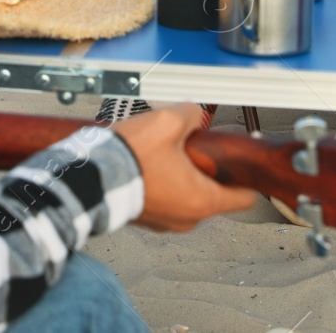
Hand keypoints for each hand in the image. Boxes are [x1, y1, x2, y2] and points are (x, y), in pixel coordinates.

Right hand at [114, 104, 254, 231]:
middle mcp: (187, 218)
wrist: (91, 177)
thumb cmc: (130, 157)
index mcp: (202, 200)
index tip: (237, 163)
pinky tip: (150, 165)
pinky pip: (167, 201)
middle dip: (206, 170)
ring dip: (182, 177)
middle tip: (192, 149)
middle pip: (213, 193)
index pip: (244, 198)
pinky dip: (163, 185)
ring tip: (165, 154)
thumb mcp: (168, 121)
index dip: (244, 176)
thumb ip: (191, 114)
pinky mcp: (148, 219)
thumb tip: (193, 115)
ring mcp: (167, 222)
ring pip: (188, 197)